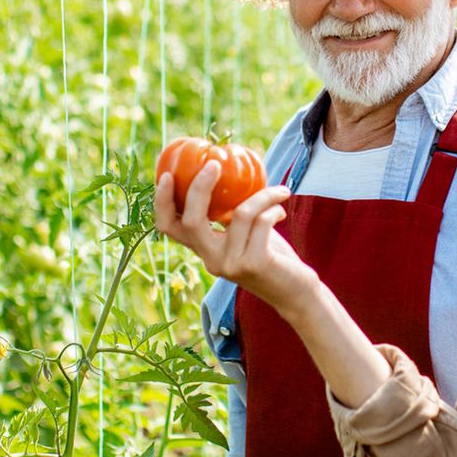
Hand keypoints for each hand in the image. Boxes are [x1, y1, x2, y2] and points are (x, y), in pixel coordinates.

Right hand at [156, 163, 314, 313]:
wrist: (294, 293)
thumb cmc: (269, 255)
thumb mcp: (243, 234)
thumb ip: (229, 215)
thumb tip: (226, 170)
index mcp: (203, 249)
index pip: (169, 228)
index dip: (161, 202)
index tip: (167, 175)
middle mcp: (211, 259)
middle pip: (191, 220)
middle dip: (199, 188)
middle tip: (214, 164)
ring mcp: (231, 264)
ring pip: (241, 214)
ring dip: (263, 196)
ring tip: (279, 192)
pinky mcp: (254, 264)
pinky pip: (262, 222)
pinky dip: (274, 208)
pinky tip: (281, 210)